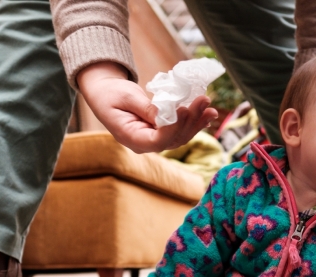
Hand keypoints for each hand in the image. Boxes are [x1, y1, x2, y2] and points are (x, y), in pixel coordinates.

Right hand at [77, 62, 217, 153]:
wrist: (105, 93)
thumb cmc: (110, 93)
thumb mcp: (126, 97)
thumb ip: (147, 108)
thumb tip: (169, 114)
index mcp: (131, 138)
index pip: (157, 141)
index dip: (173, 128)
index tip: (183, 109)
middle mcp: (144, 144)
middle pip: (173, 139)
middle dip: (191, 121)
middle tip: (204, 100)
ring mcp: (153, 140)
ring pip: (180, 136)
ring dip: (196, 122)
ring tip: (210, 107)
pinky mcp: (160, 132)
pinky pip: (179, 131)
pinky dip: (194, 122)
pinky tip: (207, 114)